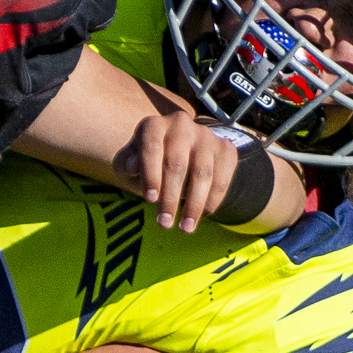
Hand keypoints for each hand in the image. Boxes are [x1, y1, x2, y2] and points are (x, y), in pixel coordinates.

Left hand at [113, 109, 246, 233]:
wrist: (175, 154)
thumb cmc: (144, 164)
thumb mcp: (128, 164)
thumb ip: (127, 164)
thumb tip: (134, 165)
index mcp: (153, 125)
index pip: (152, 147)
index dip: (151, 174)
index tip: (150, 200)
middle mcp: (181, 125)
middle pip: (177, 163)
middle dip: (170, 197)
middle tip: (164, 223)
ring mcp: (206, 136)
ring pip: (203, 172)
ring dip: (194, 204)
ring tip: (185, 228)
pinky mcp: (225, 149)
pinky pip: (222, 177)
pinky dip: (213, 199)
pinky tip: (203, 215)